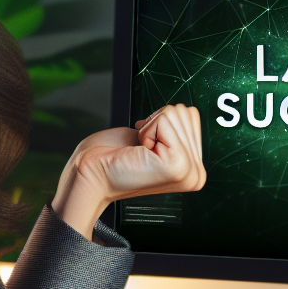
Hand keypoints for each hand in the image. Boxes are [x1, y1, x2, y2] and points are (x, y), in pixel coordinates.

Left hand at [51, 104, 205, 239]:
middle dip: (156, 123)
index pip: (191, 116)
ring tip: (140, 152)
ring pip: (175, 114)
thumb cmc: (113, 157)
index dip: (161, 122)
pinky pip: (164, 120)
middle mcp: (196, 174)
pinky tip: (139, 152)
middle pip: (185, 113)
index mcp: (193, 169)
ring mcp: (189, 171)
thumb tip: (187, 113)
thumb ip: (176, 130)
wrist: (91, 175)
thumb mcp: (153, 139)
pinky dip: (145, 131)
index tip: (146, 146)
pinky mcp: (177, 165)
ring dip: (150, 128)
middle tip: (141, 149)